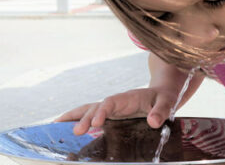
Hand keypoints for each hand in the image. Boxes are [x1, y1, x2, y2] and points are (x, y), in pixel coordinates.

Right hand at [54, 87, 178, 134]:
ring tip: (56, 125)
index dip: (102, 112)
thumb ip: (161, 111)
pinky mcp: (110, 115)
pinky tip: (66, 127)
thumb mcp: (167, 102)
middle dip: (84, 118)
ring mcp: (111, 109)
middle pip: (95, 107)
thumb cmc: (164, 97)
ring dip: (74, 117)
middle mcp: (115, 102)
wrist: (163, 93)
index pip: (110, 103)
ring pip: (88, 110)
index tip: (96, 123)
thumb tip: (153, 122)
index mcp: (126, 98)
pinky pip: (91, 117)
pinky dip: (77, 120)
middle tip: (75, 131)